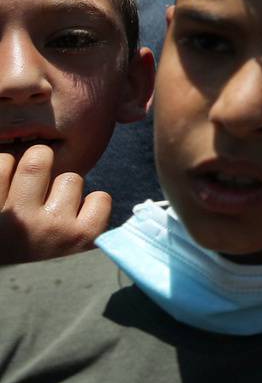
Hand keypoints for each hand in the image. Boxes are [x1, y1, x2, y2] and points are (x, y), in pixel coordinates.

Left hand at [0, 144, 110, 264]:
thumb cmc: (24, 248)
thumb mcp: (64, 246)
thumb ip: (89, 220)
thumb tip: (129, 134)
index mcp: (76, 240)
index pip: (101, 198)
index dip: (81, 202)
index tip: (63, 220)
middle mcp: (51, 229)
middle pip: (70, 176)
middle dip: (54, 184)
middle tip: (34, 208)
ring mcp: (19, 216)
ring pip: (39, 159)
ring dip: (28, 167)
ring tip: (16, 189)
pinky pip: (3, 161)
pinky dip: (1, 168)